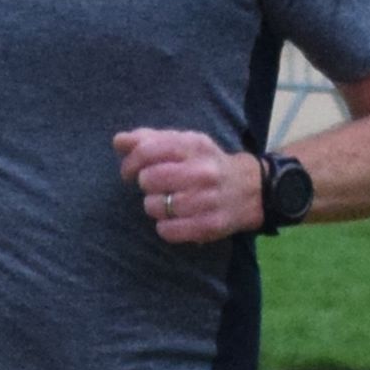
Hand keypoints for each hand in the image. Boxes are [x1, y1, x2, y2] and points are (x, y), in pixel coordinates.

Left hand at [115, 123, 260, 249]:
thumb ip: (149, 139)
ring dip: (154, 206)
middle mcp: (201, 171)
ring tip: (167, 203)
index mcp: (193, 146)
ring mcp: (206, 200)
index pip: (147, 151)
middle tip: (154, 187)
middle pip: (148, 179)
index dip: (130, 163)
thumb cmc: (206, 164)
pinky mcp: (209, 226)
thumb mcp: (184, 143)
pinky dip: (164, 227)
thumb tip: (118, 141)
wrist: (252, 189)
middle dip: (145, 185)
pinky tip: (173, 220)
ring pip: (154, 206)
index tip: (129, 173)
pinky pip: (167, 230)